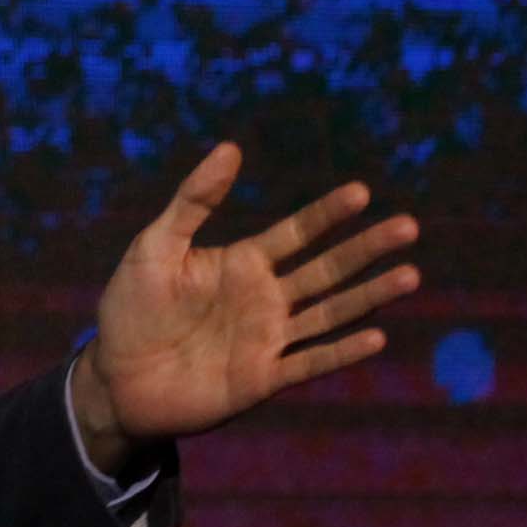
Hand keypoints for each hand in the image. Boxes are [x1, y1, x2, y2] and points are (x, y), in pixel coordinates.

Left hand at [71, 144, 420, 476]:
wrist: (116, 378)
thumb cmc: (131, 308)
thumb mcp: (155, 245)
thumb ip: (193, 200)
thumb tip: (231, 148)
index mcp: (243, 263)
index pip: (297, 232)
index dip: (327, 214)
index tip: (361, 191)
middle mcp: (266, 298)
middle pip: (327, 269)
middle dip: (366, 249)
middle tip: (408, 226)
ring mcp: (268, 339)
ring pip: (330, 313)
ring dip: (370, 295)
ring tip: (410, 274)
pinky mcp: (262, 379)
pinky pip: (310, 362)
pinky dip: (342, 351)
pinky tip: (376, 335)